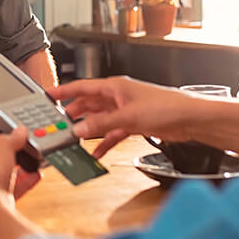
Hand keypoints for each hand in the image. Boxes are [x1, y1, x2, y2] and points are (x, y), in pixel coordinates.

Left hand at [0, 126, 40, 208]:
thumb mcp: (2, 145)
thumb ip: (11, 137)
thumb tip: (19, 131)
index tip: (2, 130)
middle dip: (6, 152)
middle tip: (18, 146)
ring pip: (3, 174)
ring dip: (17, 168)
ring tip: (30, 161)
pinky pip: (15, 188)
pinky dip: (25, 182)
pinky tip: (35, 176)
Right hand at [48, 77, 196, 158]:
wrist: (190, 119)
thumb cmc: (166, 107)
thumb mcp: (128, 116)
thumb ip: (102, 124)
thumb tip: (79, 128)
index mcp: (114, 86)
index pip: (82, 87)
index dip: (64, 91)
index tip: (48, 95)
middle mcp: (118, 96)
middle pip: (89, 104)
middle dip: (73, 114)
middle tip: (58, 123)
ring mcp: (125, 110)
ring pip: (100, 119)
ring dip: (88, 129)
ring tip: (73, 139)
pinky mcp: (133, 123)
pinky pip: (112, 133)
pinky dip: (104, 142)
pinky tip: (97, 152)